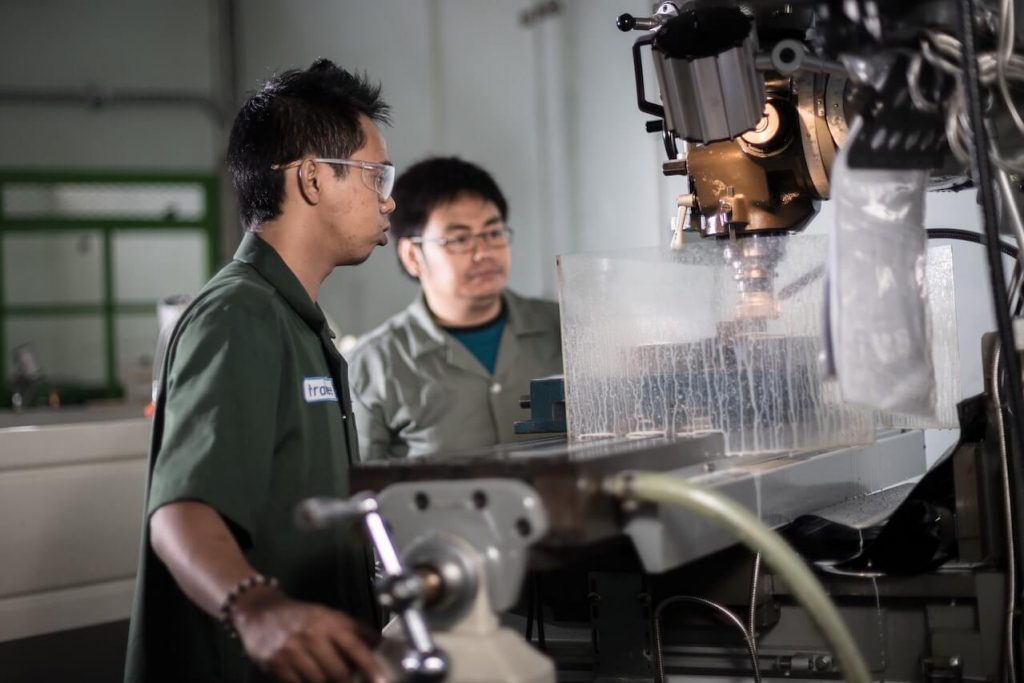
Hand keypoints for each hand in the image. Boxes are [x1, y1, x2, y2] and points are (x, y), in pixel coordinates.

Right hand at [232, 586, 386, 682]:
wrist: (261, 612)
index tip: (382, 679)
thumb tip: (381, 643)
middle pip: (337, 671)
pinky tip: (313, 681)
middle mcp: (311, 635)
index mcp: (329, 622)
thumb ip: (355, 629)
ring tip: (334, 682)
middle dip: (348, 682)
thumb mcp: (330, 615)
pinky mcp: (276, 663)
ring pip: (318, 681)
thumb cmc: (302, 616)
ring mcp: (292, 651)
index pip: (354, 646)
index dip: (370, 665)